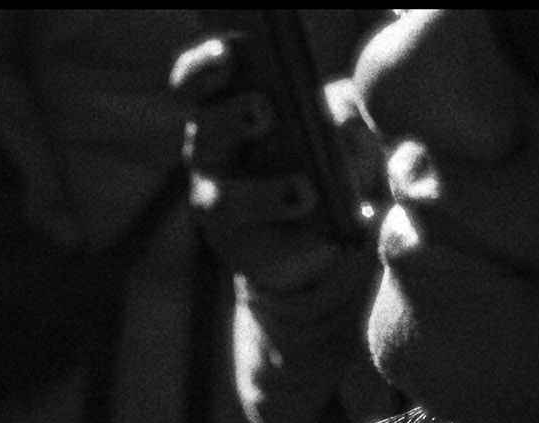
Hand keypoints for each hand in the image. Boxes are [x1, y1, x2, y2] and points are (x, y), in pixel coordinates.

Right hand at [172, 35, 381, 295]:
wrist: (323, 224)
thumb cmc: (324, 150)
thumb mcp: (337, 123)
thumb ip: (340, 112)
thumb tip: (342, 121)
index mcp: (223, 106)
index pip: (195, 81)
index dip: (205, 68)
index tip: (228, 55)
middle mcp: (212, 153)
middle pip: (208, 132)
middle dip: (233, 118)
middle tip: (264, 111)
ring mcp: (222, 205)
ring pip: (228, 200)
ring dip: (265, 194)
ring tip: (305, 193)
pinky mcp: (247, 251)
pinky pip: (270, 245)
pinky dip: (306, 237)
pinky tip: (343, 230)